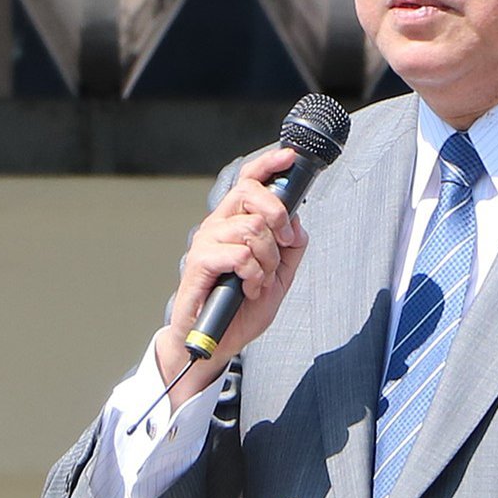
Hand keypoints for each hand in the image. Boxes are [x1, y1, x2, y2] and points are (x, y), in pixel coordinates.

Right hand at [156, 148, 309, 406]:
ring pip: (252, 228)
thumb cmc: (242, 306)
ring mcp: (207, 241)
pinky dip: (254, 274)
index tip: (289, 157)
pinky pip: (239, 254)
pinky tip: (249, 289)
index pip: (249, 180)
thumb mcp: (280, 276)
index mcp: (235, 221)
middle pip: (251, 193)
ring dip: (267, 260)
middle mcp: (218, 224)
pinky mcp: (200, 263)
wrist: (217, 340)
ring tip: (260, 281)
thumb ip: (291, 248)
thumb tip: (297, 222)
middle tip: (284, 245)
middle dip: (278, 216)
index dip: (268, 164)